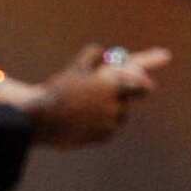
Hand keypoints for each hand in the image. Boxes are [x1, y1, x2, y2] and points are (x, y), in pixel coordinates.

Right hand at [26, 44, 170, 147]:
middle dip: (122, 99)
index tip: (148, 86)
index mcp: (112, 85)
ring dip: (110, 113)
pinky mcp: (101, 138)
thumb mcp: (74, 68)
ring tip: (88, 111)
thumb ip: (92, 56)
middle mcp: (115, 105)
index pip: (142, 86)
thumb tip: (102, 52)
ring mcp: (109, 123)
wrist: (42, 121)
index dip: (144, 85)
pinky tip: (83, 123)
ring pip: (117, 117)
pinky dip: (100, 126)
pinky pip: (107, 130)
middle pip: (127, 103)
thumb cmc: (58, 91)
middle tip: (114, 99)